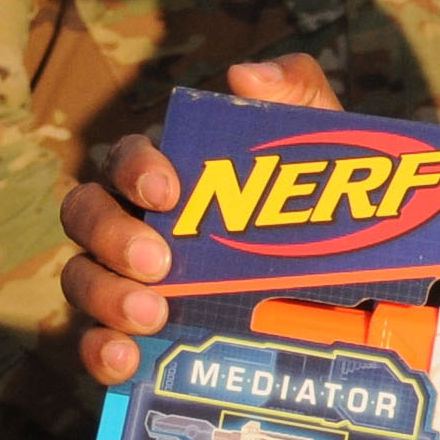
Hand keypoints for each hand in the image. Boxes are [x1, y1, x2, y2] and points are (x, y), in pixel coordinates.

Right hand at [58, 54, 339, 385]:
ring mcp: (127, 283)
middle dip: (112, 234)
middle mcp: (132, 226)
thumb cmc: (319, 206)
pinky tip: (125, 364)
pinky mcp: (136, 340)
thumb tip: (245, 75)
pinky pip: (94, 346)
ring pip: (80, 279)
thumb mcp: (321, 144)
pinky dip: (100, 353)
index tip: (168, 189)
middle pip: (85, 216)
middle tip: (159, 262)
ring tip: (152, 315)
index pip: (124, 159)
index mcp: (164, 177)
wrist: (358, 291)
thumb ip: (295, 91)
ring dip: (105, 295)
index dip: (133, 168)